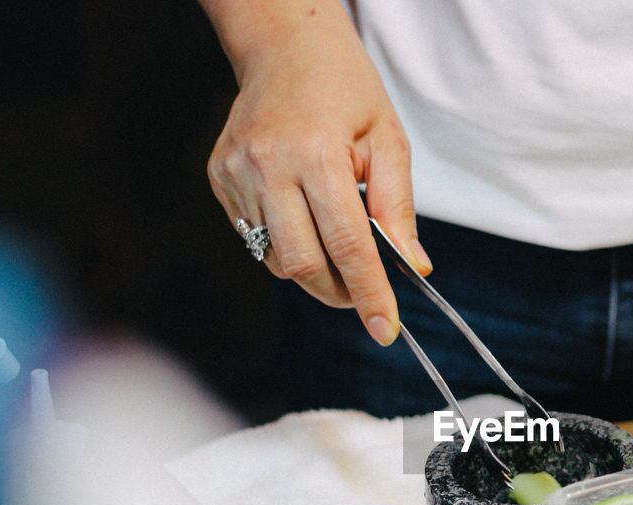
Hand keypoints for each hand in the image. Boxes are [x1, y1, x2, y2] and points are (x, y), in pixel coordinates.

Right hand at [205, 6, 427, 345]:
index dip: (368, 294)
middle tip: (364, 295)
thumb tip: (413, 267)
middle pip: (304, 264)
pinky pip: (254, 238)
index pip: (347, 245)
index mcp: (315, 153)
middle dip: (339, 293)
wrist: (285, 46)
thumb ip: (398, 207)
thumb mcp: (389, 140)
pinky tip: (302, 215)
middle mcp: (267, 166)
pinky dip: (285, 244)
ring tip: (337, 243)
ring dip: (314, 269)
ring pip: (276, 259)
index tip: (384, 329)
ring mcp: (235, 173)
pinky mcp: (219, 178)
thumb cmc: (346, 90)